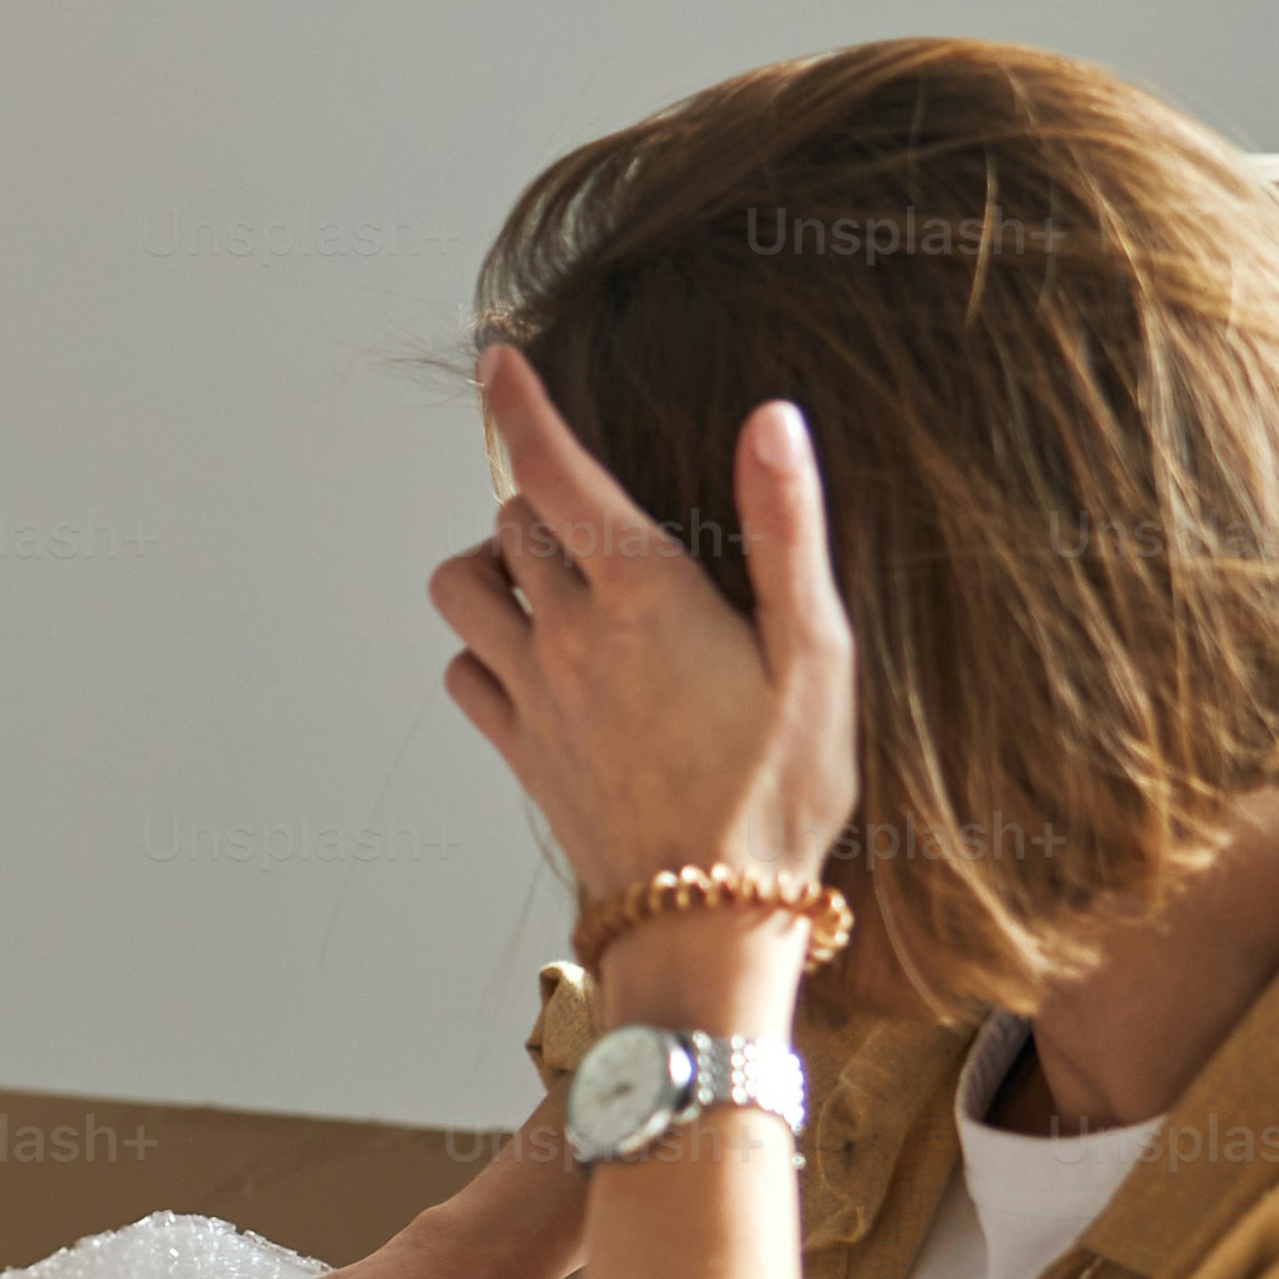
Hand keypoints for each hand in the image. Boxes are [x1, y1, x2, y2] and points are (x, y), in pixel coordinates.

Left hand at [432, 344, 860, 910]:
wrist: (708, 918)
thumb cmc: (778, 789)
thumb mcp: (815, 653)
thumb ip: (788, 529)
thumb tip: (771, 420)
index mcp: (643, 596)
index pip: (555, 472)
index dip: (522, 406)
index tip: (498, 361)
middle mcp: (569, 635)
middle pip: (511, 520)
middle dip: (539, 495)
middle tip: (594, 510)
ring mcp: (532, 694)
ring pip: (463, 589)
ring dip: (493, 564)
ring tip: (554, 576)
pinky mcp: (518, 749)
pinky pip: (462, 671)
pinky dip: (481, 645)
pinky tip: (536, 656)